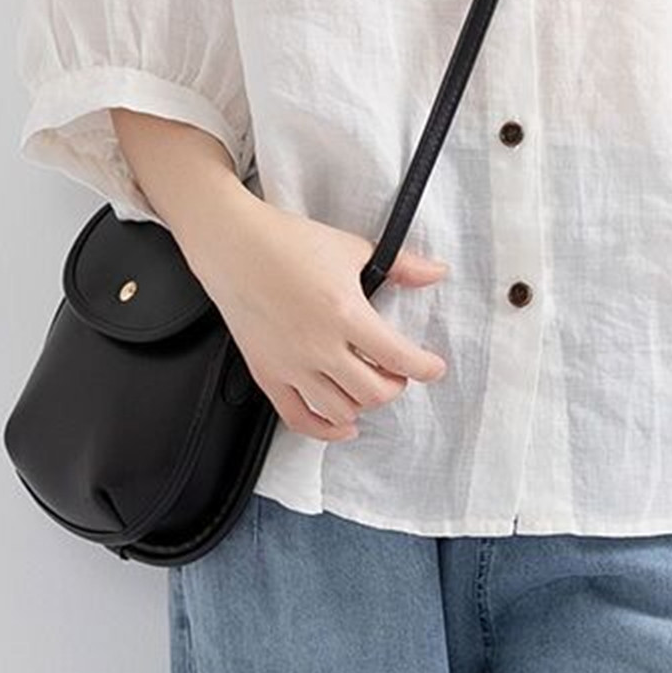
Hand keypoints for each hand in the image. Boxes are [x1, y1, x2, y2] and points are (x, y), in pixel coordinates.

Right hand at [183, 187, 450, 442]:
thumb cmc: (290, 242)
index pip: (398, 357)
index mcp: (345, 313)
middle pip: (374, 392)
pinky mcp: (267, 375)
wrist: (235, 245)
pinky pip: (299, 419)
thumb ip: (400, 265)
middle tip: (397, 371)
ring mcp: (291, 365)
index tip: (433, 368)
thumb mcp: (353, 248)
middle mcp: (319, 346)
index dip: (424, 368)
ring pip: (342, 410)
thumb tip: (436, 273)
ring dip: (364, 404)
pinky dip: (326, 430)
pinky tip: (343, 424)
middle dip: (395, 385)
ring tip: (369, 385)